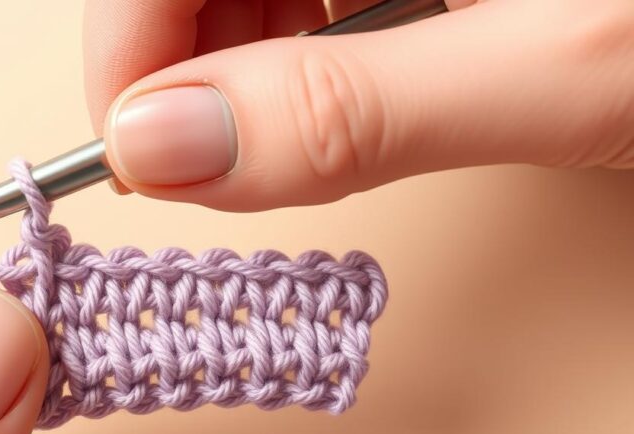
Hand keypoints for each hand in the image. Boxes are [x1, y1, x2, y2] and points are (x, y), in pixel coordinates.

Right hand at [85, 0, 633, 209]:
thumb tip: (169, 154)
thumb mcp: (569, 65)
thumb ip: (353, 111)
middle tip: (228, 145)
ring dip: (247, 37)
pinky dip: (307, 16)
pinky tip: (363, 53)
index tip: (138, 146)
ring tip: (309, 104)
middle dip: (191, 46)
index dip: (128, 34)